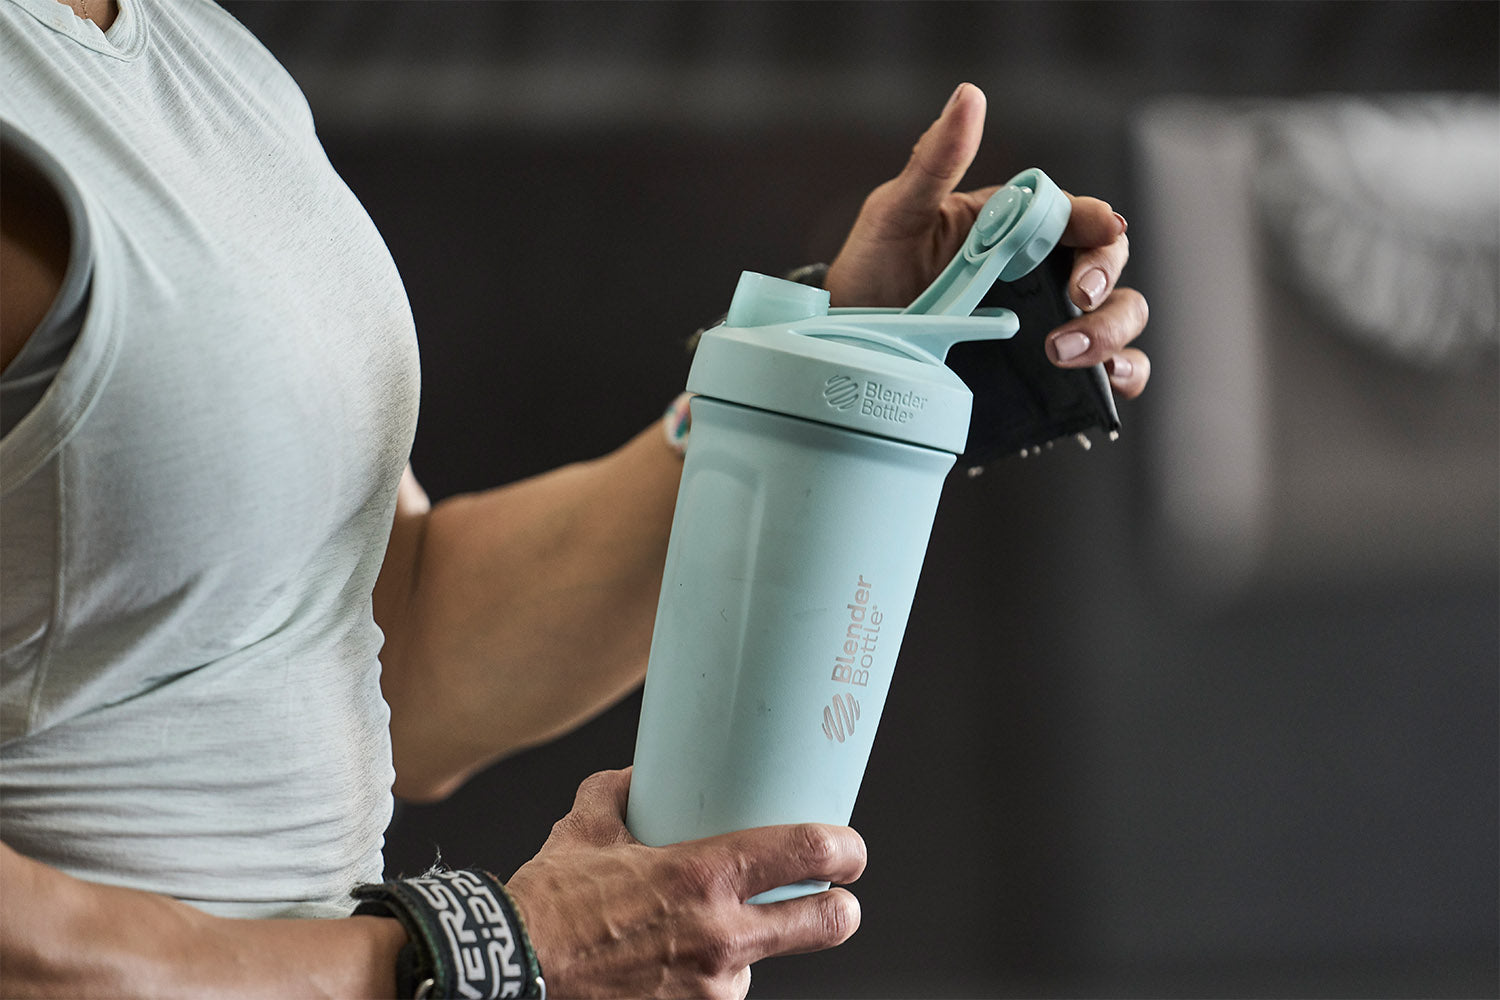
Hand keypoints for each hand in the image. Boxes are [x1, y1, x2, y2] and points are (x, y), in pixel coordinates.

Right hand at [505, 769, 864, 999]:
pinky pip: (719, 994)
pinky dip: (706, 981)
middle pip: (826, 924)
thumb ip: (621, 793)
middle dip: (840, 910)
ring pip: (760, 963)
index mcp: (705, 875)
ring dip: (745, 950)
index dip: (845, 849)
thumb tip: (641, 775)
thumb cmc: (547, 904)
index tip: (849, 848)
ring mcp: (711, 989)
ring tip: (695, 937)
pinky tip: (669, 967)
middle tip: (832, 899)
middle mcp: (721, 936)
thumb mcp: (584, 831)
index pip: (809, 854)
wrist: (511, 973)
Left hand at [824, 82, 1150, 398]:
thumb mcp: (897, 212)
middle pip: (1110, 266)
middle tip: (1076, 304)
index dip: (1097, 226)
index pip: (1078, 215)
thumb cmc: (874, 269)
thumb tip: (968, 96)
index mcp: (1016, 226)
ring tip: (1065, 352)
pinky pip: (1107, 374)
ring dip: (1113, 333)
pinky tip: (1102, 384)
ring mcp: (1048, 322)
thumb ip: (936, 160)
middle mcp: (1042, 272)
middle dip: (1107, 283)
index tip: (1095, 238)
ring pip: (1121, 317)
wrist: (851, 343)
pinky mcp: (1048, 374)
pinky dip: (1122, 376)